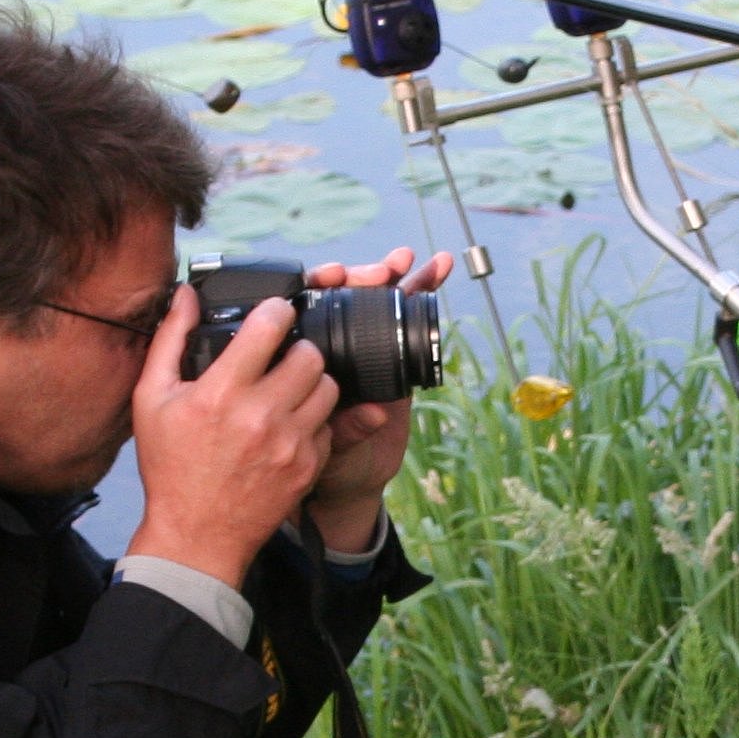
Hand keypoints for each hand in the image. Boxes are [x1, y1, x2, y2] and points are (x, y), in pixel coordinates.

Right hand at [124, 284, 335, 583]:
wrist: (196, 534)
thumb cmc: (170, 467)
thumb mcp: (152, 400)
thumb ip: (170, 340)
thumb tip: (186, 295)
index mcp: (222, 393)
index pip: (271, 326)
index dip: (277, 310)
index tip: (276, 313)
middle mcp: (261, 415)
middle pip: (310, 355)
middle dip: (298, 348)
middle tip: (283, 356)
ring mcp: (290, 444)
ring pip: (328, 387)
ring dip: (312, 382)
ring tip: (289, 389)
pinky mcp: (308, 467)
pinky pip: (328, 425)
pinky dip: (314, 419)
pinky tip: (290, 425)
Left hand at [300, 247, 452, 551]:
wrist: (349, 478)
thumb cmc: (320, 461)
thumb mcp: (323, 446)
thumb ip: (347, 428)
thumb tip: (376, 413)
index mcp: (302, 356)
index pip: (307, 305)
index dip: (320, 285)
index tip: (333, 276)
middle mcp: (333, 345)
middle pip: (346, 295)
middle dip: (364, 276)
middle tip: (383, 270)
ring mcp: (365, 347)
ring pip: (378, 300)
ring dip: (395, 275)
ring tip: (409, 259)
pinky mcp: (395, 354)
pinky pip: (407, 317)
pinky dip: (421, 291)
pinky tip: (436, 270)